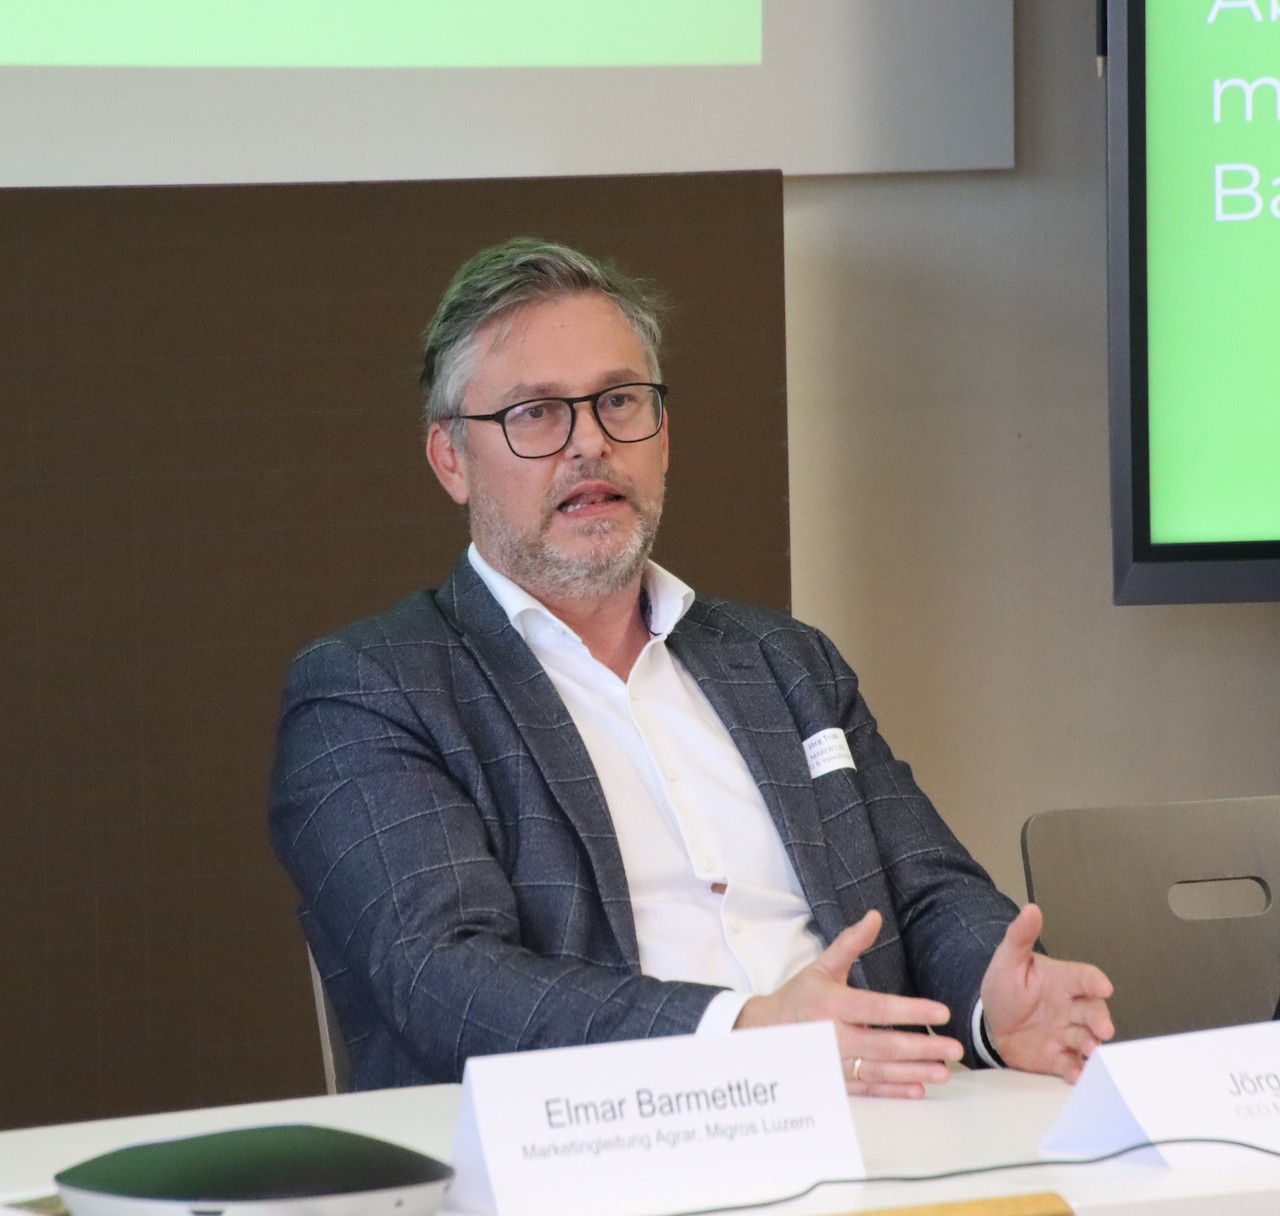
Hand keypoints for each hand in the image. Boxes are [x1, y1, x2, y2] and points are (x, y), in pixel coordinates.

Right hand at [735, 910, 962, 1097]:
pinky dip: (893, 1091)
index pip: (877, 1008)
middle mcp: (834, 1036)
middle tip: (954, 1048)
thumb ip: (850, 943)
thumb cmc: (799, 997)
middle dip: (922, 1047)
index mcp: (832, 1005)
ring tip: (944, 1072)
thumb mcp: (822, 966)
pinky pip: (869, 1088)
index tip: (941, 1012)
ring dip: (914, 1072)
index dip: (910, 1011)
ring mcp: (834, 1063)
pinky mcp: (836, 1082)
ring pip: (880, 1070)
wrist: (764, 1032)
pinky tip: (918, 1089)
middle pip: (884, 1045)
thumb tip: (874, 917)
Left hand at [980, 903, 1113, 1082]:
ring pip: (1087, 1039)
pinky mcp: (1058, 1057)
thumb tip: (1031, 909)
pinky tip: (1075, 1073)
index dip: (1095, 982)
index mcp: (1063, 981)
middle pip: (1093, 1012)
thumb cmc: (1006, 987)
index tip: (1103, 986)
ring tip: (1091, 1050)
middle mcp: (1071, 1008)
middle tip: (1102, 1028)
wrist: (991, 1021)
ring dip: (1091, 1045)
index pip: (1085, 978)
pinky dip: (1075, 1070)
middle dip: (1100, 1020)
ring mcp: (1066, 1033)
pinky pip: (1070, 1064)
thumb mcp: (1008, 959)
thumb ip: (1020, 936)